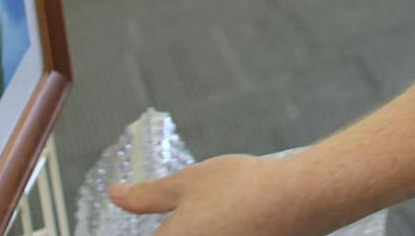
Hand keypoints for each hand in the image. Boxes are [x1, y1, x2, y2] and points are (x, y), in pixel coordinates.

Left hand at [111, 154, 343, 235]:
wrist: (298, 198)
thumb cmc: (244, 188)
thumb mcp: (187, 182)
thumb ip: (146, 195)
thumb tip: (116, 195)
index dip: (145, 229)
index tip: (159, 218)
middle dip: (174, 228)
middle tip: (186, 214)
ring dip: (197, 232)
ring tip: (210, 217)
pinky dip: (219, 234)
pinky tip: (227, 225)